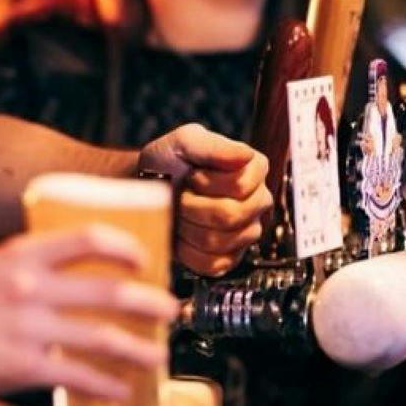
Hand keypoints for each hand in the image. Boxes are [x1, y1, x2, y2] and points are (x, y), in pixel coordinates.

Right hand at [0, 226, 178, 400]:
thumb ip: (27, 268)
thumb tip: (70, 272)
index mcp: (19, 255)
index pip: (87, 239)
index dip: (125, 247)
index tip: (143, 259)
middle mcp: (28, 287)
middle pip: (109, 290)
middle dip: (150, 303)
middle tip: (169, 312)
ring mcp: (27, 329)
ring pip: (102, 337)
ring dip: (139, 349)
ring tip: (159, 357)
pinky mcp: (22, 368)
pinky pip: (78, 377)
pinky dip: (108, 386)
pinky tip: (124, 392)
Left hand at [137, 124, 270, 276]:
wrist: (147, 190)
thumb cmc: (167, 162)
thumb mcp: (184, 142)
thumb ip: (213, 145)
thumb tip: (245, 155)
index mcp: (254, 168)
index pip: (240, 185)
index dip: (206, 182)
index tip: (191, 175)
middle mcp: (257, 200)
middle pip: (230, 215)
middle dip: (193, 206)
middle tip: (181, 196)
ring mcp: (246, 232)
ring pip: (219, 242)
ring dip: (188, 227)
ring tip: (181, 213)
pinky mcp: (230, 258)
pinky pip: (212, 264)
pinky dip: (187, 251)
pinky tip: (182, 235)